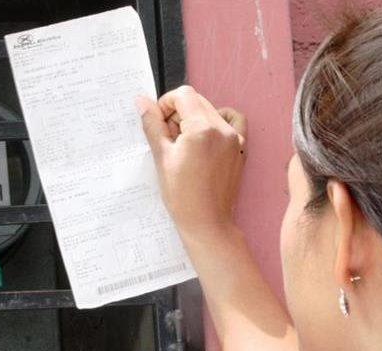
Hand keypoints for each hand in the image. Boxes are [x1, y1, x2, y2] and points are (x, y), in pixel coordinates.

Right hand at [137, 85, 246, 237]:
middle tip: (168, 137)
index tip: (158, 122)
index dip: (166, 104)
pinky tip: (206, 137)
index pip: (184, 95)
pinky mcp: (240, 148)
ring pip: (211, 110)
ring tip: (184, 142)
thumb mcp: (162, 157)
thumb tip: (142, 101)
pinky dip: (218, 122)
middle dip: (178, 112)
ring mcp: (234, 138)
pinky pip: (233, 121)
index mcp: (202, 128)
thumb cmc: (182, 196)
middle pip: (197, 101)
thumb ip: (153, 125)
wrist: (207, 223)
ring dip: (194, 118)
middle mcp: (222, 128)